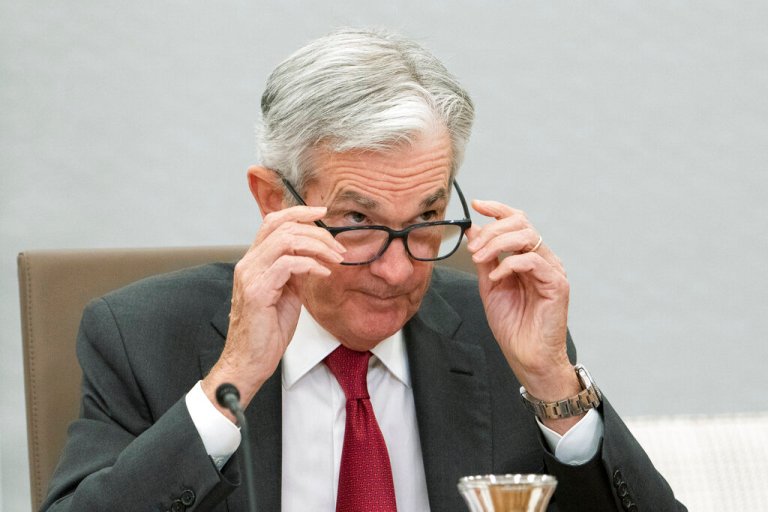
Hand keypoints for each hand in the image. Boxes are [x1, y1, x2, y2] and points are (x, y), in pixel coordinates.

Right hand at [202, 205, 345, 416]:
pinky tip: (324, 274)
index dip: (298, 213)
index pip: (273, 223)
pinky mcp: (257, 291)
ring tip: (335, 258)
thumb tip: (314, 257)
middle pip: (280, 225)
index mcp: (253, 262)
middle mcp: (248, 264)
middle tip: (338, 245)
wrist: (249, 361)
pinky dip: (311, 264)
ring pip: (285, 240)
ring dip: (317, 246)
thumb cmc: (267, 332)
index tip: (322, 214)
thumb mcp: (286, 294)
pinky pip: (288, 264)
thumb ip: (294, 273)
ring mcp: (250, 276)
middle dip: (315, 229)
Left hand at [466, 200, 579, 409]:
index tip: (478, 204)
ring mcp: (552, 270)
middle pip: (521, 224)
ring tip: (480, 260)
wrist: (526, 356)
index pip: (517, 222)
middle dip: (492, 231)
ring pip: (528, 237)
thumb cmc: (512, 325)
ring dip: (498, 244)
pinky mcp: (557, 284)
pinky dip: (509, 264)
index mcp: (528, 257)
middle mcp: (543, 259)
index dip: (498, 209)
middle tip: (473, 250)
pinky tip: (496, 276)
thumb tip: (473, 231)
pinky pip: (533, 261)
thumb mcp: (490, 286)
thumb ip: (484, 259)